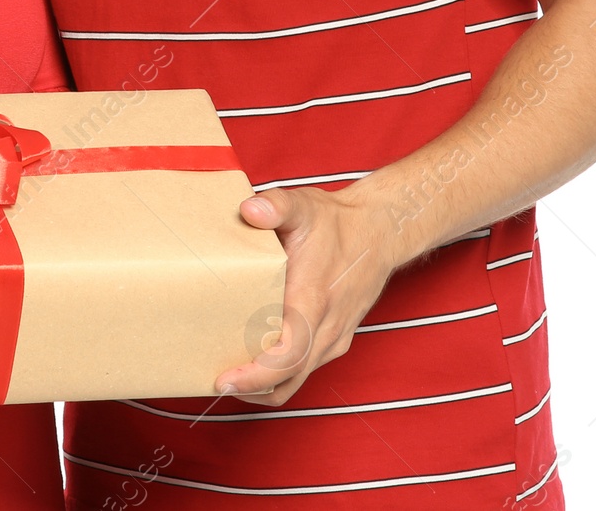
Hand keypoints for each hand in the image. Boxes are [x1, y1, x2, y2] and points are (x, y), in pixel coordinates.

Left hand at [213, 187, 398, 405]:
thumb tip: (249, 210)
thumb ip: (276, 206)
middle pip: (288, 379)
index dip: (255, 375)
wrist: (380, 232)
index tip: (225, 380)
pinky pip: (307, 368)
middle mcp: (326, 327)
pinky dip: (281, 374)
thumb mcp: (304, 207)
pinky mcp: (336, 339)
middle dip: (251, 388)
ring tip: (231, 376)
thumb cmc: (337, 222)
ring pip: (298, 379)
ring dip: (265, 385)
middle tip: (215, 382)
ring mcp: (334, 337)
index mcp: (314, 300)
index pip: (287, 356)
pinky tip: (257, 358)